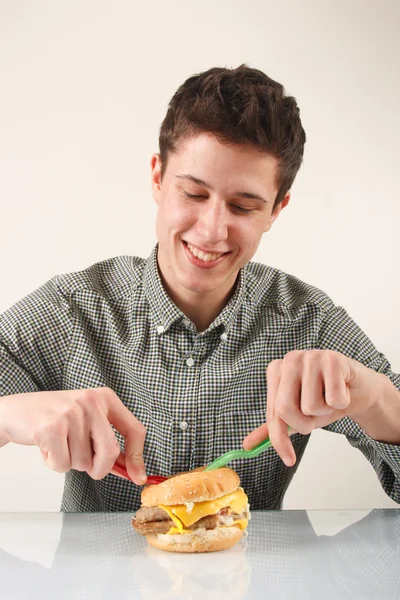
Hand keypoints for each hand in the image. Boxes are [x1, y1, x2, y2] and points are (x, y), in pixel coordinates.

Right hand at [0, 387, 146, 483]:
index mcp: (105, 398)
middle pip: (110, 451)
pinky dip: (54, 463)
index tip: (138, 476)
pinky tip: (48, 446)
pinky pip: (63, 465)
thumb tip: (131, 470)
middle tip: (88, 466)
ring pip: (83, 462)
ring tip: (60, 444)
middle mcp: (91, 402)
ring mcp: (71, 413)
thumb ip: (107, 442)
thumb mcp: (87, 421)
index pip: (134, 430)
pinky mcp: (51, 428)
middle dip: (100, 468)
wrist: (17, 411)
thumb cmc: (55, 417)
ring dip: (70, 462)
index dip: (137, 457)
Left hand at [243, 350, 380, 466]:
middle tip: (316, 416)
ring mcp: (311, 356)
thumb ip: (274, 427)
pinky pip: (334, 398)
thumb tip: (247, 445)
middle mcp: (290, 359)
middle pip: (285, 408)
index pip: (273, 411)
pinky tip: (343, 391)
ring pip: (312, 406)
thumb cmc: (324, 400)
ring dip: (325, 411)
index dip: (280, 439)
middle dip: (304, 423)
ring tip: (330, 398)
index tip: (288, 459)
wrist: (358, 390)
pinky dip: (341, 402)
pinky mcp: (333, 359)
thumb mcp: (297, 415)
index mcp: (275, 370)